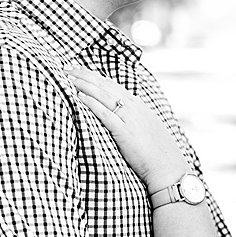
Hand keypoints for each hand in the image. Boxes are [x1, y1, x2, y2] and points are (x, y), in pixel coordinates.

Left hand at [67, 63, 186, 189]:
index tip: (80, 70)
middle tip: (67, 68)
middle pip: (106, 86)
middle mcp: (135, 108)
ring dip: (85, 85)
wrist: (168, 168)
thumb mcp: (147, 130)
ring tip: (68, 78)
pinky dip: (92, 103)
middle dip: (85, 75)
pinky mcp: (125, 132)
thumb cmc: (158, 154)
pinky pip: (106, 114)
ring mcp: (130, 119)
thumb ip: (134, 120)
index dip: (95, 76)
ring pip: (104, 96)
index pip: (113, 85)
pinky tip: (79, 97)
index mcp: (139, 106)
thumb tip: (120, 118)